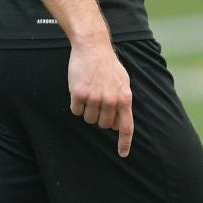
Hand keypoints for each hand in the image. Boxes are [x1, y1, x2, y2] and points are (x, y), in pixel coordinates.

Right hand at [68, 39, 133, 156]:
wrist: (93, 47)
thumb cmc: (108, 66)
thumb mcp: (123, 82)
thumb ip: (122, 103)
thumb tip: (118, 125)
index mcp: (124, 98)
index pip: (126, 126)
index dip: (124, 142)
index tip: (123, 154)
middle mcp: (111, 100)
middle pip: (104, 124)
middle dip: (100, 117)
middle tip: (98, 100)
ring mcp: (94, 97)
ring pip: (89, 119)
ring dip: (87, 110)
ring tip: (90, 92)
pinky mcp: (79, 94)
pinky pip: (76, 111)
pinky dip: (76, 105)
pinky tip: (80, 90)